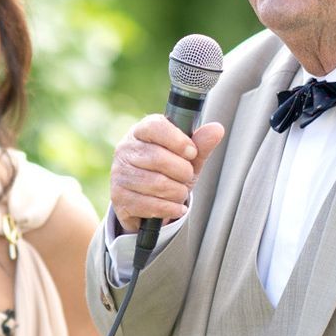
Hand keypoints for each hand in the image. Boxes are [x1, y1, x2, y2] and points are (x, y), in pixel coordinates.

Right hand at [109, 115, 225, 225]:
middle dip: (181, 171)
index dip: (177, 140)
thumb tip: (217, 129)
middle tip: (187, 176)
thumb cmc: (169, 172)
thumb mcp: (188, 159)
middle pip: (157, 157)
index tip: (192, 152)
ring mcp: (119, 174)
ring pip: (156, 183)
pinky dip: (169, 208)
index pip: (155, 127)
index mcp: (142, 131)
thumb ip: (200, 144)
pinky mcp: (119, 198)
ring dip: (177, 192)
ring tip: (180, 192)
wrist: (150, 201)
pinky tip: (175, 207)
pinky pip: (150, 204)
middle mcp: (126, 150)